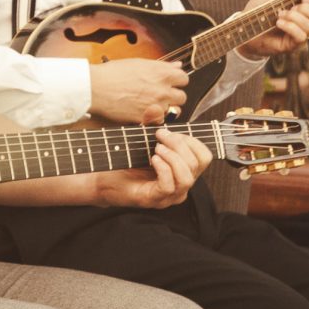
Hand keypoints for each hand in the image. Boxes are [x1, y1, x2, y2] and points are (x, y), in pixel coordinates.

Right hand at [88, 57, 189, 124]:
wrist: (97, 88)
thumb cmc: (114, 73)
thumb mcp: (139, 63)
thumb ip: (161, 66)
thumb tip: (177, 65)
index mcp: (162, 73)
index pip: (184, 79)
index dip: (177, 81)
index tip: (170, 83)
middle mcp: (162, 89)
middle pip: (182, 97)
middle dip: (174, 96)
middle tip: (162, 95)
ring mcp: (156, 105)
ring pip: (173, 110)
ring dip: (166, 108)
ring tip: (153, 104)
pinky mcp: (148, 117)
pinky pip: (160, 120)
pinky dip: (155, 118)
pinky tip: (145, 112)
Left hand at [95, 126, 212, 209]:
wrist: (104, 179)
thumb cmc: (126, 161)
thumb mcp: (142, 138)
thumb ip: (151, 124)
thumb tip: (156, 108)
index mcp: (183, 171)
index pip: (204, 157)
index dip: (191, 140)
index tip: (169, 131)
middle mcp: (180, 186)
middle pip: (196, 164)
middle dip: (179, 145)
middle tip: (160, 136)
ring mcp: (169, 196)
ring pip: (186, 178)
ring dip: (173, 157)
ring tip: (156, 148)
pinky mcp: (155, 200)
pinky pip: (168, 186)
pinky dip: (163, 168)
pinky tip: (152, 159)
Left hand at [235, 0, 308, 56]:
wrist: (245, 25)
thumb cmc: (262, 8)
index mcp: (308, 6)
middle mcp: (308, 21)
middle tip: (294, 6)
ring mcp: (301, 33)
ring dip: (295, 17)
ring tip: (280, 14)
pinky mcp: (293, 44)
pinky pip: (301, 37)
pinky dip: (290, 27)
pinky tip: (279, 23)